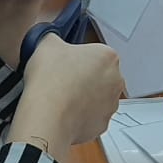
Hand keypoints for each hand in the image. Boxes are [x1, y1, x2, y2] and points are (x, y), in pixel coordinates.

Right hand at [9, 36, 123, 162]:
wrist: (47, 116)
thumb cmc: (51, 81)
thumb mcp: (47, 44)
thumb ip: (54, 38)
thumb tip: (53, 41)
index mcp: (107, 56)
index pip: (95, 53)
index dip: (77, 58)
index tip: (65, 64)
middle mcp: (116, 80)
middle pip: (100, 75)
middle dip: (84, 78)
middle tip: (63, 80)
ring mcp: (111, 104)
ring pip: (98, 97)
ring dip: (84, 97)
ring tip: (61, 98)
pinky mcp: (102, 124)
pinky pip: (92, 117)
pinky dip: (81, 116)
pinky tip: (65, 113)